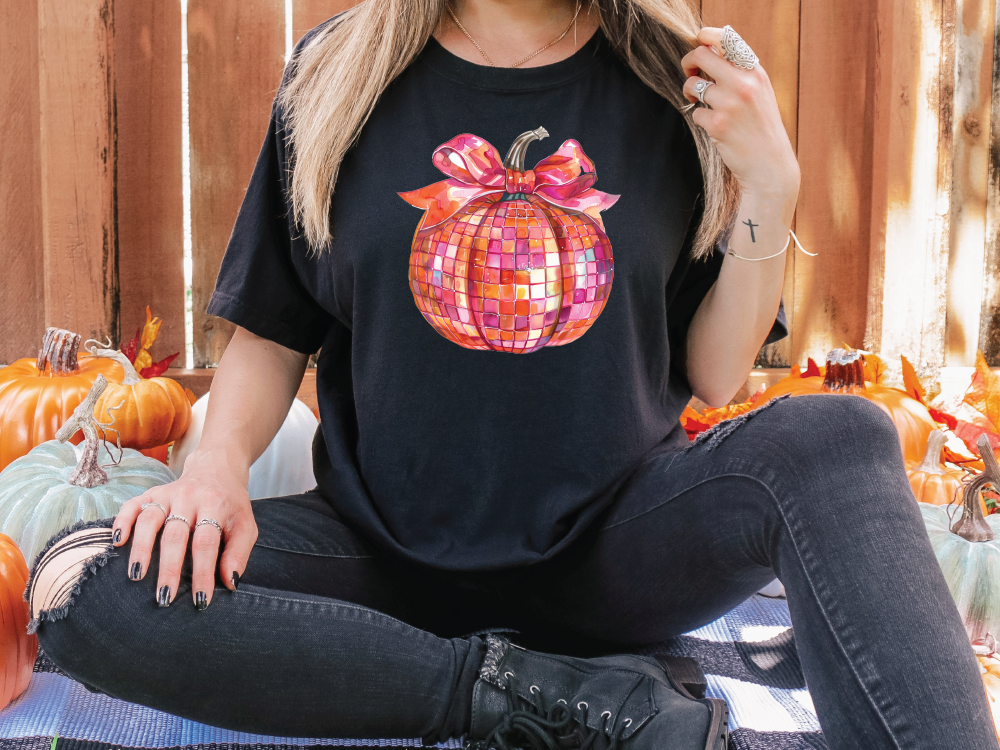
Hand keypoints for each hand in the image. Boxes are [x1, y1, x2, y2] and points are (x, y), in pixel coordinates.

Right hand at [111, 448, 256, 608]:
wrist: (218, 469)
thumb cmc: (231, 505)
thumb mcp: (245, 525)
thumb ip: (238, 553)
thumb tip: (229, 583)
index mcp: (216, 506)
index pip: (206, 543)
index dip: (202, 572)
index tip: (199, 600)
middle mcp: (190, 498)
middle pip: (175, 535)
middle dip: (169, 568)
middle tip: (164, 597)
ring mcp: (168, 494)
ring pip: (150, 520)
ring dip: (141, 548)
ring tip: (136, 576)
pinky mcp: (152, 492)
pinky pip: (133, 505)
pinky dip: (122, 521)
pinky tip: (117, 542)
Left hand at [681, 27, 799, 197]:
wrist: (770, 164)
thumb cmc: (760, 127)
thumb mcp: (758, 92)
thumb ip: (738, 72)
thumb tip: (707, 51)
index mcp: (754, 71)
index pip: (724, 38)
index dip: (703, 38)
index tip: (696, 46)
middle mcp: (743, 83)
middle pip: (700, 55)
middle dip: (687, 62)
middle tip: (689, 74)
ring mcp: (730, 103)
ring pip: (693, 86)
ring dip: (690, 94)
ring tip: (700, 103)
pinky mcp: (718, 124)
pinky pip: (695, 112)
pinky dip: (701, 119)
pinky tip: (715, 127)